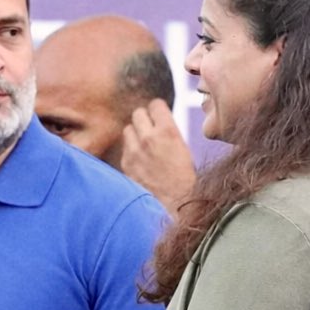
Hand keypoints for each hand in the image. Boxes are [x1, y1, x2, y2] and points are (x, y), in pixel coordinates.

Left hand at [120, 100, 196, 215]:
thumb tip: (159, 123)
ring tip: (144, 146)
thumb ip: (168, 133)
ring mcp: (134, 152)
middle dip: (144, 120)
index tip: (159, 117)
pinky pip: (125, 149)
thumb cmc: (184, 179)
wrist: (175, 205)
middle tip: (150, 130)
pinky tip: (140, 162)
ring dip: (135, 135)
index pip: (155, 105)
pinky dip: (130, 152)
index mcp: (168, 131)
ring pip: (128, 130)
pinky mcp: (126, 165)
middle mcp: (149, 138)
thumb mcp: (183, 149)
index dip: (157, 110)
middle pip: (138, 114)